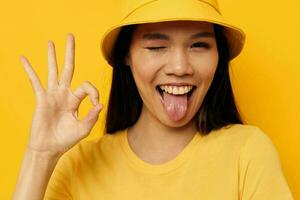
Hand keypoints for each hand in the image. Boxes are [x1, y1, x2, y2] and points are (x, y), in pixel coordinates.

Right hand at [20, 33, 102, 156]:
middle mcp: (64, 94)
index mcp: (75, 100)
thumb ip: (92, 116)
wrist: (49, 148)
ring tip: (50, 42)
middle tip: (70, 36)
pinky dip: (29, 70)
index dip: (94, 92)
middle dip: (70, 52)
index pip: (87, 86)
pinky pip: (35, 82)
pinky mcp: (41, 99)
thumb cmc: (66, 139)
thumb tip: (101, 104)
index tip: (96, 103)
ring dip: (51, 56)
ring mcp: (52, 95)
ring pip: (53, 71)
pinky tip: (23, 58)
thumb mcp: (83, 128)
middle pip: (69, 68)